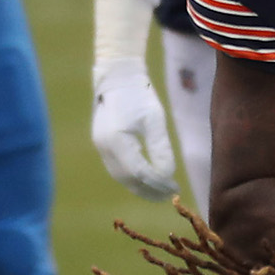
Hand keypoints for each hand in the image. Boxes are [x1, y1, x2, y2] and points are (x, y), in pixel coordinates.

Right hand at [89, 57, 176, 199]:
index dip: (157, 184)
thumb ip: (160, 149)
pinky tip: (145, 179)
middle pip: (127, 178)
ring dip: (139, 186)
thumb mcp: (154, 120)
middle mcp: (104, 147)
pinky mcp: (101, 144)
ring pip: (120, 176)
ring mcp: (100, 146)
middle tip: (168, 196)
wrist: (117, 78)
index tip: (174, 188)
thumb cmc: (139, 96)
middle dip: (148, 190)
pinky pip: (116, 167)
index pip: (139, 172)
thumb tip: (167, 175)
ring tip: (159, 192)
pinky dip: (131, 177)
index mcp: (117, 140)